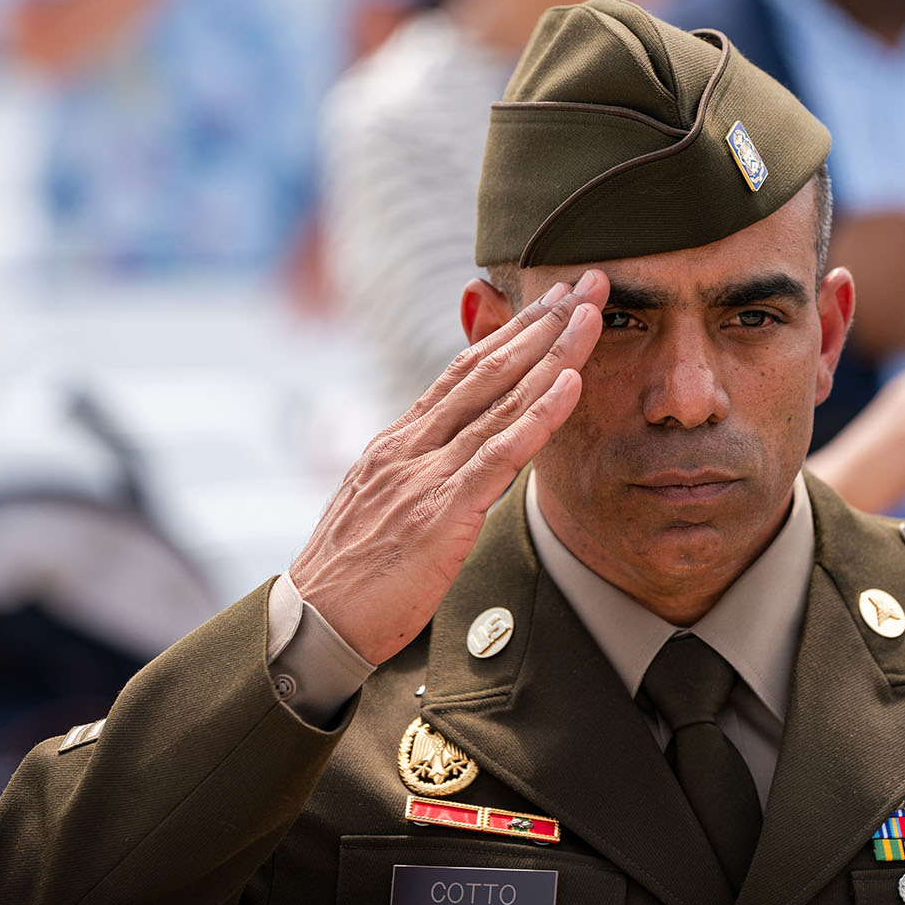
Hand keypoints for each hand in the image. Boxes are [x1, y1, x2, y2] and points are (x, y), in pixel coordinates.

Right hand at [290, 272, 608, 663]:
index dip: (510, 330)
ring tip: (593, 315)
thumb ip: (419, 470)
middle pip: (487, 368)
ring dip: (552, 353)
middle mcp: (412, 445)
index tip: (551, 299)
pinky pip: (499, 455)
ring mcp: (425, 474)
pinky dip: (538, 416)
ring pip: (499, 400)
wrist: (311, 622)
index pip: (463, 371)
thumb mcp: (383, 505)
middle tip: (587, 282)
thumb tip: (453, 451)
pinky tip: (570, 384)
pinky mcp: (441, 513)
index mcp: (399, 441)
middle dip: (542, 322)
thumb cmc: (350, 574)